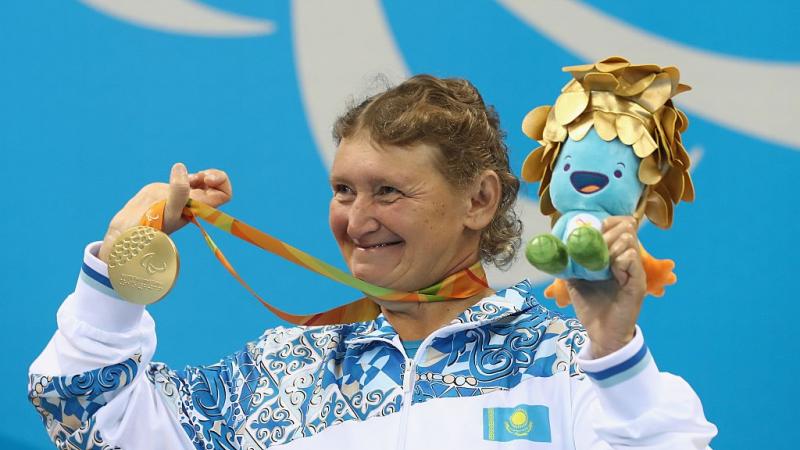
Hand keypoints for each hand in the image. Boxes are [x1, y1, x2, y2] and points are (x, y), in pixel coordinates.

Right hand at [97, 163, 232, 262]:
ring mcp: (181, 197)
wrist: (128, 231)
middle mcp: (194, 202)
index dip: (221, 182)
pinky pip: (184, 180)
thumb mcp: (167, 209)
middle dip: (210, 176)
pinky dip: (184, 174)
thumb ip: (178, 190)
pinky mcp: (168, 192)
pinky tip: (175, 176)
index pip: (224, 194)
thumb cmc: (150, 227)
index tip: (207, 178)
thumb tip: (181, 168)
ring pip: (203, 183)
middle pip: (217, 186)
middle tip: (197, 177)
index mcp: (199, 207)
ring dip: (198, 175)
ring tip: (186, 178)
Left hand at [567, 216, 645, 357]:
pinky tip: (612, 271)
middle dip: (607, 232)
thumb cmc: (591, 306)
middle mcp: (629, 259)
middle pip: (627, 227)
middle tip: (596, 245)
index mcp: (616, 255)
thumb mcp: (575, 280)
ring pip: (629, 240)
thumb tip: (554, 248)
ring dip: (611, 246)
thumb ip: (570, 263)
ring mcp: (635, 270)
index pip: (622, 224)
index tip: (595, 229)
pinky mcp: (638, 283)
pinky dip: (618, 260)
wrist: (601, 333)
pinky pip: (632, 259)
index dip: (609, 221)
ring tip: (602, 261)